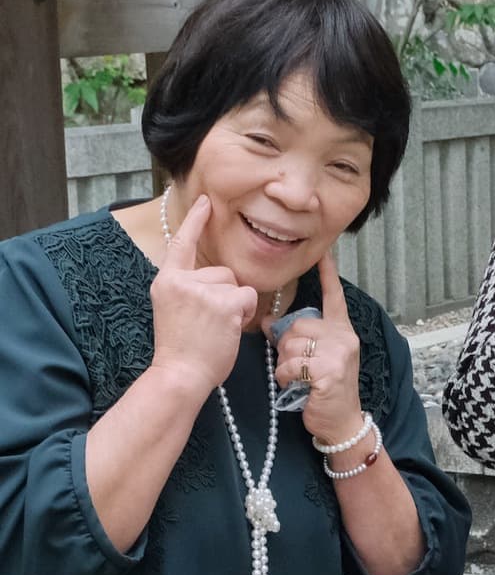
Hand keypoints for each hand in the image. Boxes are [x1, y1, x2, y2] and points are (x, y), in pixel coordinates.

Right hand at [149, 194, 256, 395]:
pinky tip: (229, 327)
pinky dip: (246, 312)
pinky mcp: (223, 302)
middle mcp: (181, 280)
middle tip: (209, 323)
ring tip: (216, 327)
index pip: (181, 243)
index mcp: (166, 281)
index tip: (206, 202)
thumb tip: (218, 278)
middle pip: (221, 272)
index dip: (195, 221)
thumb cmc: (182, 349)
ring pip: (236, 284)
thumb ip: (190, 289)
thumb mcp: (175, 310)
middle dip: (225, 295)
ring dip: (236, 305)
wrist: (179, 373)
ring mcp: (201, 290)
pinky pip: (248, 296)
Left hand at [271, 253, 365, 447]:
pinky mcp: (328, 371)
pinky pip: (291, 364)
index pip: (334, 298)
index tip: (324, 254)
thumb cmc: (325, 391)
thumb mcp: (316, 359)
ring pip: (290, 345)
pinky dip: (286, 377)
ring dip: (285, 364)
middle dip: (286, 346)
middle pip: (297, 325)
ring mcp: (338, 354)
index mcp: (342, 331)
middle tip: (296, 365)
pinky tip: (296, 386)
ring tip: (297, 378)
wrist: (342, 423)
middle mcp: (343, 338)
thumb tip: (269, 323)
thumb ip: (299, 338)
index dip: (328, 276)